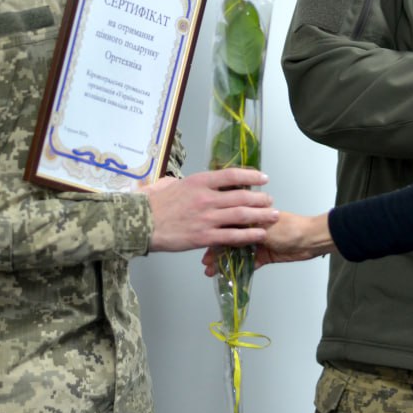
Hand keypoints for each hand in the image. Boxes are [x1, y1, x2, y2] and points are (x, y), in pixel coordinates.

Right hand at [141, 168, 277, 251]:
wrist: (140, 223)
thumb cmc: (152, 203)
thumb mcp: (170, 184)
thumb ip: (185, 183)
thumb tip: (189, 182)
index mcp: (198, 181)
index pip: (232, 175)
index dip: (251, 175)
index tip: (263, 177)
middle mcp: (206, 198)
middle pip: (242, 196)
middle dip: (260, 198)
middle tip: (270, 200)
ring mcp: (206, 218)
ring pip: (241, 215)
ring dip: (260, 215)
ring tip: (273, 216)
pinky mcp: (204, 237)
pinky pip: (232, 236)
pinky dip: (248, 235)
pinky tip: (259, 235)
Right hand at [201, 211, 333, 274]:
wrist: (310, 240)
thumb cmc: (289, 228)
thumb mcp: (263, 227)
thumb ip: (244, 229)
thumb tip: (223, 229)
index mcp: (251, 216)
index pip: (228, 223)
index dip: (216, 232)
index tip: (204, 242)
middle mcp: (252, 228)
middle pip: (230, 239)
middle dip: (217, 250)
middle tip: (205, 261)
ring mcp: (258, 243)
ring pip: (236, 252)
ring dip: (225, 261)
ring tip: (212, 271)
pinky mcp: (264, 256)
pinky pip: (248, 262)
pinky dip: (238, 269)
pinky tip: (227, 275)